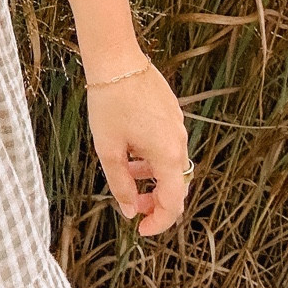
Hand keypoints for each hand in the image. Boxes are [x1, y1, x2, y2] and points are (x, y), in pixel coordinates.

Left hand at [86, 64, 189, 237]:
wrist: (116, 58)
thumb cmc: (109, 102)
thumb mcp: (108, 149)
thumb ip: (121, 184)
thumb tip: (130, 211)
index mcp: (168, 154)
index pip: (174, 203)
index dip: (159, 222)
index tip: (141, 230)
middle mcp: (179, 141)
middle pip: (176, 185)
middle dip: (156, 201)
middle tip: (134, 207)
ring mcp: (178, 124)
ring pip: (171, 164)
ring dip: (152, 178)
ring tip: (127, 174)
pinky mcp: (172, 111)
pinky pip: (168, 144)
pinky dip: (153, 157)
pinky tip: (131, 150)